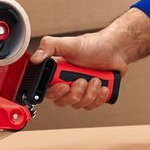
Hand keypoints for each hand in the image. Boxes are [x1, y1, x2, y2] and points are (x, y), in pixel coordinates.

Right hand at [32, 8, 149, 110]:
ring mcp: (81, 91)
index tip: (64, 85)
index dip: (55, 92)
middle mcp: (68, 83)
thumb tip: (35, 58)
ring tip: (96, 79)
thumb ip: (49, 46)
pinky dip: (99, 97)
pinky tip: (103, 86)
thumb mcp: (68, 43)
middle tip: (83, 80)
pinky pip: (93, 106)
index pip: (48, 92)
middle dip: (76, 93)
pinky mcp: (94, 96)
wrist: (115, 49)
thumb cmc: (93, 45)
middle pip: (63, 102)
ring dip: (90, 93)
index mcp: (58, 73)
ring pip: (80, 105)